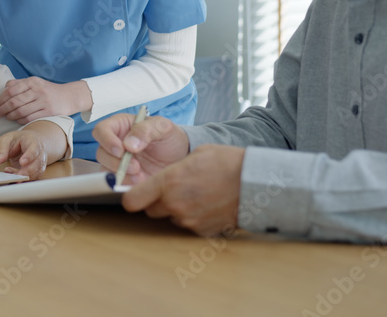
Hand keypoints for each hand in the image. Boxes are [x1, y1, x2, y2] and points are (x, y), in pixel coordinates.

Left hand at [0, 78, 89, 123]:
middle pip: (15, 101)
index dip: (1, 98)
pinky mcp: (48, 112)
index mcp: (32, 81)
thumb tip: (4, 88)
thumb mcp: (35, 82)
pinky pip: (30, 118)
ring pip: (21, 111)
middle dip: (3, 108)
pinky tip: (16, 120)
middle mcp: (38, 90)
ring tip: (5, 117)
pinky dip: (20, 120)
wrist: (69, 96)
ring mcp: (44, 102)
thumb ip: (19, 83)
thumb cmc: (47, 90)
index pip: (12, 90)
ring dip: (10, 116)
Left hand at [0, 129, 52, 179]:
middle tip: (15, 175)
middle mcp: (39, 152)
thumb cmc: (18, 141)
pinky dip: (24, 179)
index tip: (22, 162)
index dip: (29, 156)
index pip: (34, 149)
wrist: (29, 142)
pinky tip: (14, 176)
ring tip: (11, 174)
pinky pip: (33, 177)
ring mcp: (40, 162)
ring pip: (36, 172)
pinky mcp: (37, 171)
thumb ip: (1, 149)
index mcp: (32, 141)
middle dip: (26, 171)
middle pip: (37, 163)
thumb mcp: (6, 139)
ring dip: (24, 176)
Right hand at [93, 113, 189, 183]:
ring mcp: (117, 161)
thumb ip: (146, 130)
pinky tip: (139, 182)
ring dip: (121, 175)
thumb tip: (128, 144)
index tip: (121, 150)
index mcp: (121, 126)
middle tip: (136, 167)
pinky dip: (125, 184)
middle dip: (116, 162)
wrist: (180, 158)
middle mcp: (115, 143)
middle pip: (101, 152)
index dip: (107, 140)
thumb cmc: (170, 137)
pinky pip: (115, 182)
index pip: (102, 130)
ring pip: (105, 169)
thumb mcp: (163, 127)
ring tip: (140, 176)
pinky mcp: (122, 176)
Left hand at [122, 144, 244, 235]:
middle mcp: (175, 204)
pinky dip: (193, 217)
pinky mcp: (202, 231)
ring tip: (195, 194)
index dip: (131, 198)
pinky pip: (188, 224)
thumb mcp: (194, 155)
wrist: (255, 182)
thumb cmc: (226, 162)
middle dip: (156, 201)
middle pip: (151, 210)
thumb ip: (171, 170)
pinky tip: (206, 204)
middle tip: (172, 190)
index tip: (134, 194)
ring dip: (176, 209)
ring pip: (170, 217)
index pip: (132, 200)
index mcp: (168, 182)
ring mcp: (189, 220)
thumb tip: (160, 178)